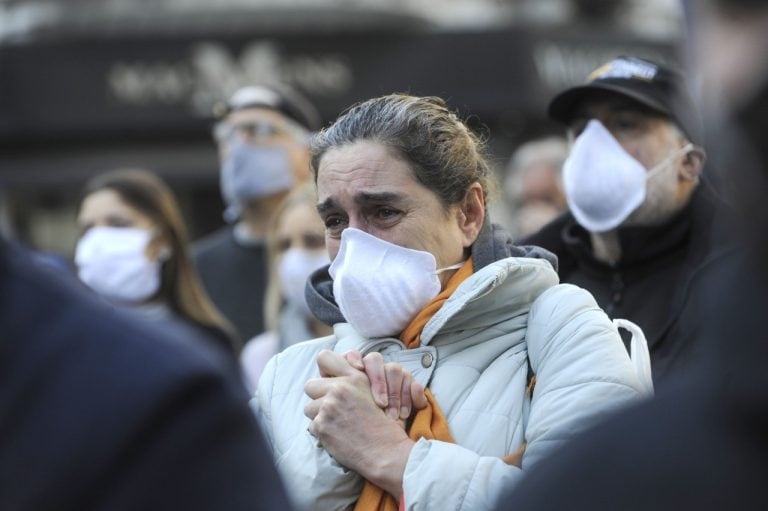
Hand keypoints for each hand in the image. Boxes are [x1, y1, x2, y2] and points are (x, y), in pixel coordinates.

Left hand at [304, 350, 413, 496]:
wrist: (387, 451)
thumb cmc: (387, 424)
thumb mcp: (377, 391)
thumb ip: (356, 379)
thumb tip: (337, 374)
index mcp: (354, 377)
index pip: (324, 358)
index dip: (324, 370)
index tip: (331, 381)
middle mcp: (340, 388)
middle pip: (311, 385)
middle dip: (318, 396)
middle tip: (332, 407)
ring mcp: (328, 407)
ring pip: (309, 407)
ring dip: (319, 415)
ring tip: (336, 423)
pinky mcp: (322, 426)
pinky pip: (312, 426)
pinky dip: (322, 432)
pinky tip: (338, 436)